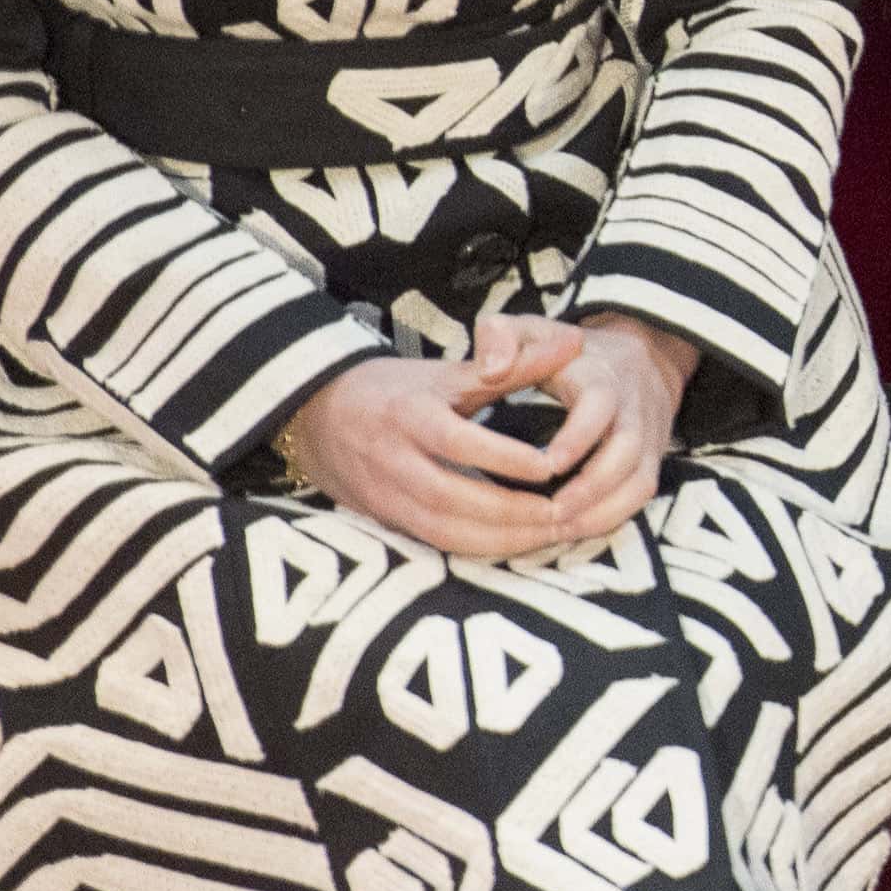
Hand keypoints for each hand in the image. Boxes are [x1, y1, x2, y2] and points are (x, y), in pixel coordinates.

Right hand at [285, 313, 586, 558]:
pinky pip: (434, 542)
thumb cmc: (395, 389)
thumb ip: (515, 363)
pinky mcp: (384, 519)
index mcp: (410, 415)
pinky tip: (518, 544)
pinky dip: (478, 548)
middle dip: (511, 511)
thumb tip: (575, 342)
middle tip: (563, 512)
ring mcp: (385, 494)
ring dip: (500, 538)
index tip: (553, 467)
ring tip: (551, 533)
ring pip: (443, 529)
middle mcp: (393, 459)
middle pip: (452, 496)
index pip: (459, 442)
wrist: (315, 414)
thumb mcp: (449, 372)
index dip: (506, 459)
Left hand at [521, 313, 695, 548]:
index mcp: (602, 377)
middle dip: (592, 487)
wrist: (635, 359)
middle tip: (550, 513)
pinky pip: (641, 497)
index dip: (580, 438)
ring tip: (558, 530)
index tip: (548, 465)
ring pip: (639, 481)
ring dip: (602, 510)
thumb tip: (491, 368)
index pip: (601, 408)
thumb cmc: (563, 351)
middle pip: (629, 451)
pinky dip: (612, 518)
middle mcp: (633, 409)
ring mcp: (649, 438)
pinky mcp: (652, 462)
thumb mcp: (529, 330)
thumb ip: (501, 337)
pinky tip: (574, 531)